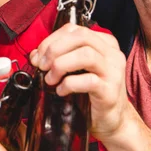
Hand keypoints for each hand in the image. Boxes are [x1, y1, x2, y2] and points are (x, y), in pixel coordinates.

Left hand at [31, 24, 131, 140]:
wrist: (112, 121)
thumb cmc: (91, 94)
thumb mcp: (75, 71)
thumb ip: (58, 58)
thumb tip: (35, 56)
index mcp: (104, 44)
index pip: (75, 29)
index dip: (52, 39)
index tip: (39, 55)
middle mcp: (112, 54)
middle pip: (81, 37)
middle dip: (55, 49)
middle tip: (42, 65)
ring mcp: (114, 72)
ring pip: (86, 55)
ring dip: (61, 65)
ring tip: (50, 79)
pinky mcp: (110, 91)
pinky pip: (89, 81)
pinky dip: (69, 84)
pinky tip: (61, 91)